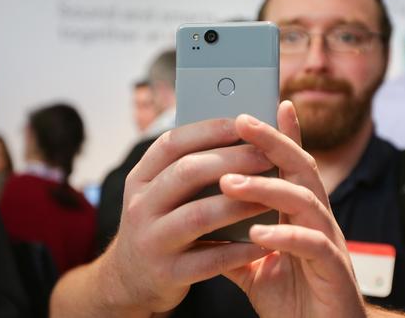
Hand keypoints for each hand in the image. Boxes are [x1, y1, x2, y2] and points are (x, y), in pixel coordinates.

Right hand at [101, 118, 277, 313]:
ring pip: (200, 215)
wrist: (130, 281)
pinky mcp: (167, 274)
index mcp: (140, 178)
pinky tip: (265, 240)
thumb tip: (237, 129)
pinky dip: (241, 249)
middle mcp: (140, 206)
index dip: (209, 130)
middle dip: (232, 160)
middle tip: (268, 157)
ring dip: (241, 203)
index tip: (243, 122)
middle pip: (187, 173)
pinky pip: (212, 260)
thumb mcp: (160, 192)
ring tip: (273, 196)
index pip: (171, 143)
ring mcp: (152, 242)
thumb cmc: (162, 224)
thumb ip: (189, 165)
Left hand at [222, 101, 365, 317]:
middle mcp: (319, 221)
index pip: (290, 167)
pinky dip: (285, 236)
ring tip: (230, 183)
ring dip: (267, 188)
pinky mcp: (335, 270)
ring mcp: (330, 243)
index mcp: (301, 217)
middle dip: (273, 142)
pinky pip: (313, 245)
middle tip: (242, 121)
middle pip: (302, 168)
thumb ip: (236, 246)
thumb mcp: (258, 269)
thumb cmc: (295, 301)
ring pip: (305, 200)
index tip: (260, 107)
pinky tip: (257, 234)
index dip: (280, 135)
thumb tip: (205, 229)